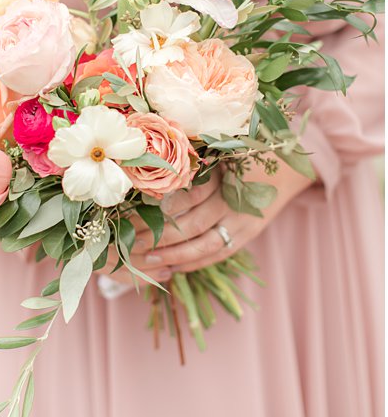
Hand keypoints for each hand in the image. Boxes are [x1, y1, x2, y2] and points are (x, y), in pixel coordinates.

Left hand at [108, 161, 314, 282]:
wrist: (288, 166)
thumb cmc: (244, 151)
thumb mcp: (218, 148)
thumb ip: (189, 162)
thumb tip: (146, 172)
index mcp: (223, 175)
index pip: (186, 197)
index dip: (158, 208)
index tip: (129, 214)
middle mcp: (233, 200)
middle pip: (190, 224)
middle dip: (157, 235)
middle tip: (128, 241)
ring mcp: (243, 221)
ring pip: (204, 245)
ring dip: (173, 254)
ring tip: (146, 259)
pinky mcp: (249, 234)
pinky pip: (219, 254)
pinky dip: (195, 262)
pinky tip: (172, 267)